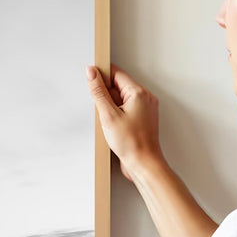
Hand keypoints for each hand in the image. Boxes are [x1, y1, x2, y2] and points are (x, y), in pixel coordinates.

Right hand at [86, 64, 163, 182]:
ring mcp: (144, 109)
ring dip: (110, 107)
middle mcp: (145, 98)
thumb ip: (99, 92)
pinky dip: (116, 115)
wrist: (143, 164)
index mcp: (139, 93)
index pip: (117, 73)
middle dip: (106, 96)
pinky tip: (114, 127)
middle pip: (118, 86)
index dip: (102, 76)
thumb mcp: (108, 115)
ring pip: (121, 99)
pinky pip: (125, 110)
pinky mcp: (141, 119)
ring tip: (110, 123)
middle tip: (103, 112)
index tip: (91, 80)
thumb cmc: (132, 143)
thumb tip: (92, 73)